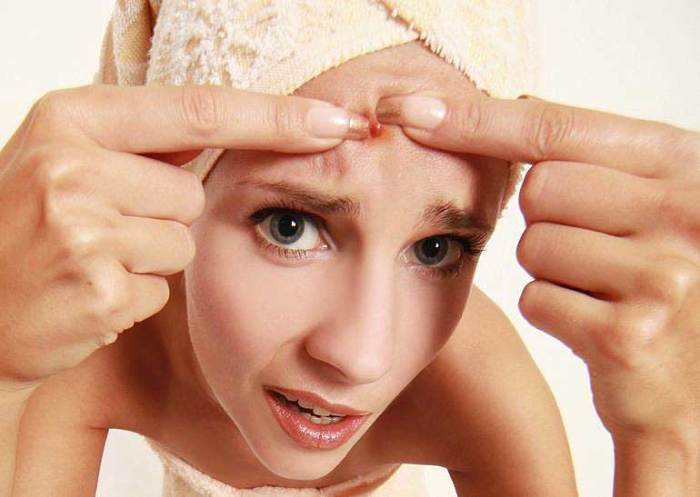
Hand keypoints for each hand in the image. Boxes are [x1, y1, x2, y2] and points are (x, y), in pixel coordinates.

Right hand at [0, 84, 367, 392]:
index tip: (335, 120)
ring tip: (90, 262)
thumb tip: (228, 129)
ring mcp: (83, 229)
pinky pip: (161, 288)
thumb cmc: (23, 230)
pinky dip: (134, 295)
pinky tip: (87, 294)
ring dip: (148, 259)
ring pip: (182, 243)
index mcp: (71, 119)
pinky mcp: (99, 289)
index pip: (199, 109)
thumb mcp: (64, 159)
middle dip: (161, 217)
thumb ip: (139, 143)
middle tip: (99, 231)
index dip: (275, 116)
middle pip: (192, 192)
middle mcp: (73, 166)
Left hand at [375, 91, 699, 443]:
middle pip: (538, 189)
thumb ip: (601, 158)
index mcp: (689, 166)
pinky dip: (553, 313)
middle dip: (545, 221)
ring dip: (551, 271)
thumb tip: (518, 102)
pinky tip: (598, 328)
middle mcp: (686, 212)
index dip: (482, 120)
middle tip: (597, 254)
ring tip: (604, 291)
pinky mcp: (627, 336)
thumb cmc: (669, 286)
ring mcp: (662, 276)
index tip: (417, 111)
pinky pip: (536, 298)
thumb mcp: (658, 204)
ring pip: (532, 245)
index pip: (561, 128)